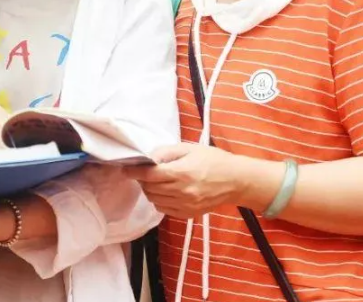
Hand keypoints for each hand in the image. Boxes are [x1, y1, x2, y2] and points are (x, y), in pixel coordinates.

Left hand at [127, 143, 244, 219]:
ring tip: (155, 182)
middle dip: (142, 180)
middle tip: (144, 172)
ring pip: (155, 200)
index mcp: (182, 173)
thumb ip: (166, 152)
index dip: (134, 172)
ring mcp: (186, 205)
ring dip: (150, 190)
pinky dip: (159, 200)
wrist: (237, 181)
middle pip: (150, 188)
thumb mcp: (190, 148)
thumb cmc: (214, 160)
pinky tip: (166, 192)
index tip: (125, 169)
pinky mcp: (189, 214)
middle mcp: (182, 191)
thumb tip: (148, 158)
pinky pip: (164, 209)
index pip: (149, 175)